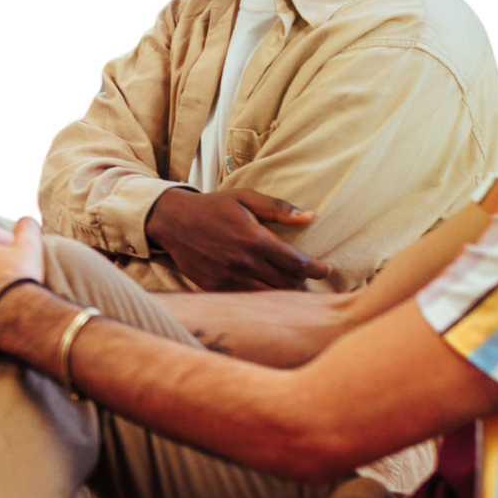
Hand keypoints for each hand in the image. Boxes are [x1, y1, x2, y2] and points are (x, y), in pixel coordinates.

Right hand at [144, 187, 327, 291]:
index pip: (297, 262)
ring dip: (284, 294)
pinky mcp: (216, 287)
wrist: (173, 221)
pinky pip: (246, 299)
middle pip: (287, 282)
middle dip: (302, 282)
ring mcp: (229, 277)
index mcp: (256, 239)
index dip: (316, 269)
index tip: (324, 270)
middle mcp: (245, 262)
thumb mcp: (245, 198)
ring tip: (291, 288)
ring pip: (269, 295)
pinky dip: (261, 298)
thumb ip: (278, 207)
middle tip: (306, 279)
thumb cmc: (213, 207)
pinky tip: (266, 291)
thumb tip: (309, 217)